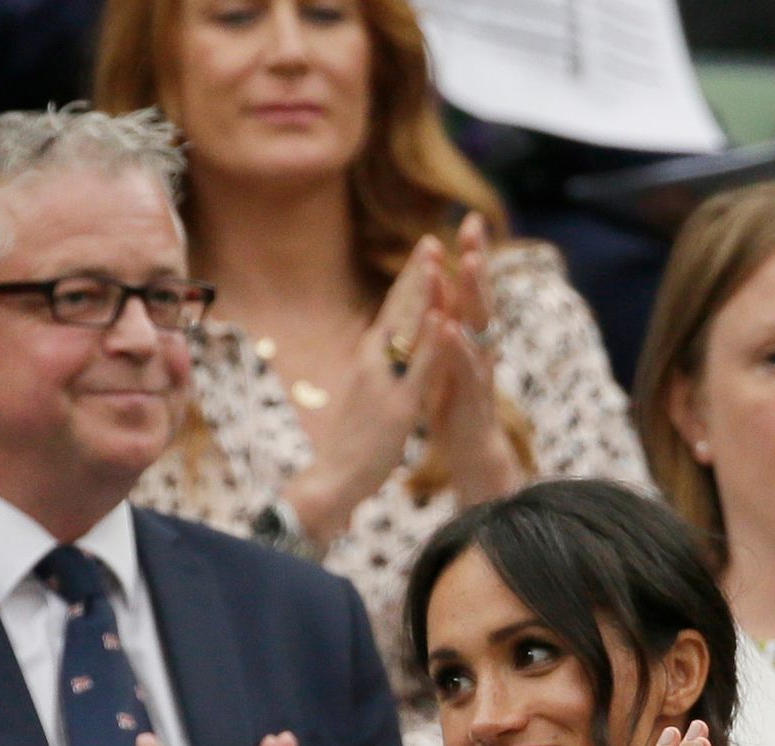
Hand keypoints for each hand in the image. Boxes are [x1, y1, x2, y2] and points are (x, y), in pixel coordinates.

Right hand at [284, 237, 445, 543]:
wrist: (333, 477)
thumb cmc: (350, 440)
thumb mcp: (365, 394)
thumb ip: (376, 367)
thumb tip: (382, 347)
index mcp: (368, 359)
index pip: (391, 311)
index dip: (408, 280)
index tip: (423, 251)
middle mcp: (372, 361)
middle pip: (397, 309)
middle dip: (415, 273)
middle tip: (430, 238)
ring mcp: (385, 380)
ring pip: (407, 329)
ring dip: (422, 291)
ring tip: (436, 259)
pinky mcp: (398, 405)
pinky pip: (418, 368)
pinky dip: (430, 340)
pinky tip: (441, 316)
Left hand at [422, 212, 522, 506]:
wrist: (471, 452)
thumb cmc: (455, 403)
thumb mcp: (447, 358)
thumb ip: (446, 326)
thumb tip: (440, 293)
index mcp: (467, 334)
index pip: (469, 286)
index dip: (471, 253)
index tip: (468, 217)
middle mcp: (478, 345)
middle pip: (479, 294)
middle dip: (477, 258)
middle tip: (474, 224)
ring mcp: (479, 368)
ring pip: (477, 324)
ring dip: (473, 293)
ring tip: (469, 262)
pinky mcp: (472, 394)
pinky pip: (466, 366)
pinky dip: (458, 346)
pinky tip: (451, 327)